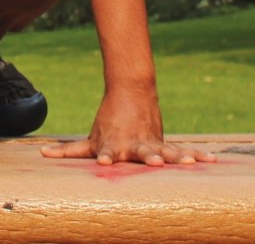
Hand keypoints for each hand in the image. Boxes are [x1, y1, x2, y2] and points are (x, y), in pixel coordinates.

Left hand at [40, 86, 215, 165]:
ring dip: (176, 156)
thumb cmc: (107, 124)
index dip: (105, 157)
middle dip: (146, 157)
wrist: (130, 92)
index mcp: (112, 145)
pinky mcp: (164, 143)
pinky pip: (182, 151)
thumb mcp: (89, 139)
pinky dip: (196, 154)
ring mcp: (150, 143)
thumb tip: (43, 154)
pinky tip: (211, 160)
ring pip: (165, 151)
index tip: (104, 163)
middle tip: (154, 161)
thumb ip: (68, 151)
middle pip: (139, 153)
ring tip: (189, 161)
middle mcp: (132, 145)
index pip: (106, 153)